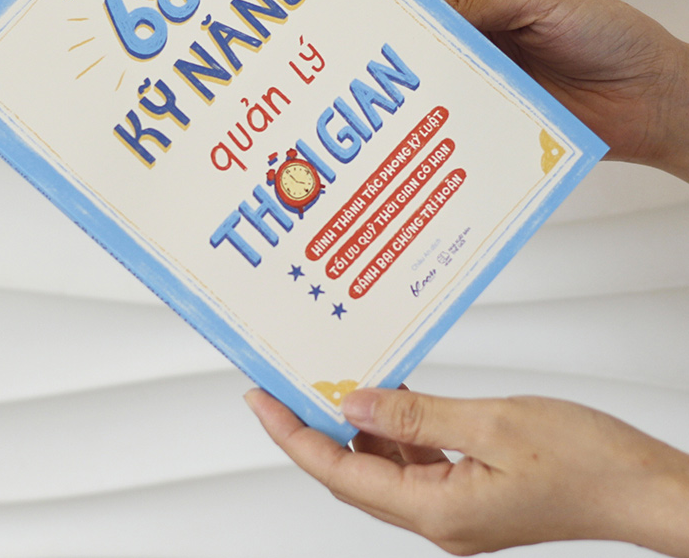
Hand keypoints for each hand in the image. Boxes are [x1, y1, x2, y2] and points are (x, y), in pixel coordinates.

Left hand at [245, 387, 688, 555]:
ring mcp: (455, 510)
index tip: (262, 401)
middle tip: (282, 387)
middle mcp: (439, 520)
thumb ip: (417, 414)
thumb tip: (355, 401)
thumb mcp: (491, 422)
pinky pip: (412, 462)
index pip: (340, 473)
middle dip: (311, 430)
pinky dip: (393, 430)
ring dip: (353, 427)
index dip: (294, 436)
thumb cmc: (586, 460)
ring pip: (381, 467)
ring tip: (331, 383)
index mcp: (438, 511)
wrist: (643, 487)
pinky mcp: (471, 494)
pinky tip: (389, 397)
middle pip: (352, 474)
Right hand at [372, 0, 688, 180]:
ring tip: (355, 67)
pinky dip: (416, 105)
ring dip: (390, 65)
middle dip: (368, 18)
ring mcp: (468, 65)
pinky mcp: (475, 105)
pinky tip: (397, 107)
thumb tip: (418, 3)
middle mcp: (467, 22)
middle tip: (330, 25)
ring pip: (416, 61)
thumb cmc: (607, 33)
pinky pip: (437, 102)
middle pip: (404, 16)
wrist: (646, 99)